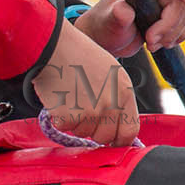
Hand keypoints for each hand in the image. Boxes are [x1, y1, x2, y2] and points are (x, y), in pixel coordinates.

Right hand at [32, 20, 138, 145]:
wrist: (54, 45)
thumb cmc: (79, 55)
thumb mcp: (110, 72)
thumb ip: (117, 98)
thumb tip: (116, 126)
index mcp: (124, 92)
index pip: (129, 132)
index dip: (118, 139)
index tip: (109, 139)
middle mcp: (111, 104)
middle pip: (104, 138)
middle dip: (92, 129)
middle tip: (81, 109)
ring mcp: (90, 112)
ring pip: (83, 133)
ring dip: (74, 121)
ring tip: (70, 96)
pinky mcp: (69, 116)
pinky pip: (64, 128)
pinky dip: (58, 117)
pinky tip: (59, 97)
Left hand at [72, 0, 184, 56]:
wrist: (105, 39)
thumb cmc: (103, 25)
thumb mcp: (108, 21)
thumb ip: (117, 15)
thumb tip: (124, 11)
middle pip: (180, 5)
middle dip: (168, 27)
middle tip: (151, 41)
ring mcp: (163, 2)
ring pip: (183, 18)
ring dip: (170, 36)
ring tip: (150, 44)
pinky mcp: (167, 15)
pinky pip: (183, 26)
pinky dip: (174, 38)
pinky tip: (158, 43)